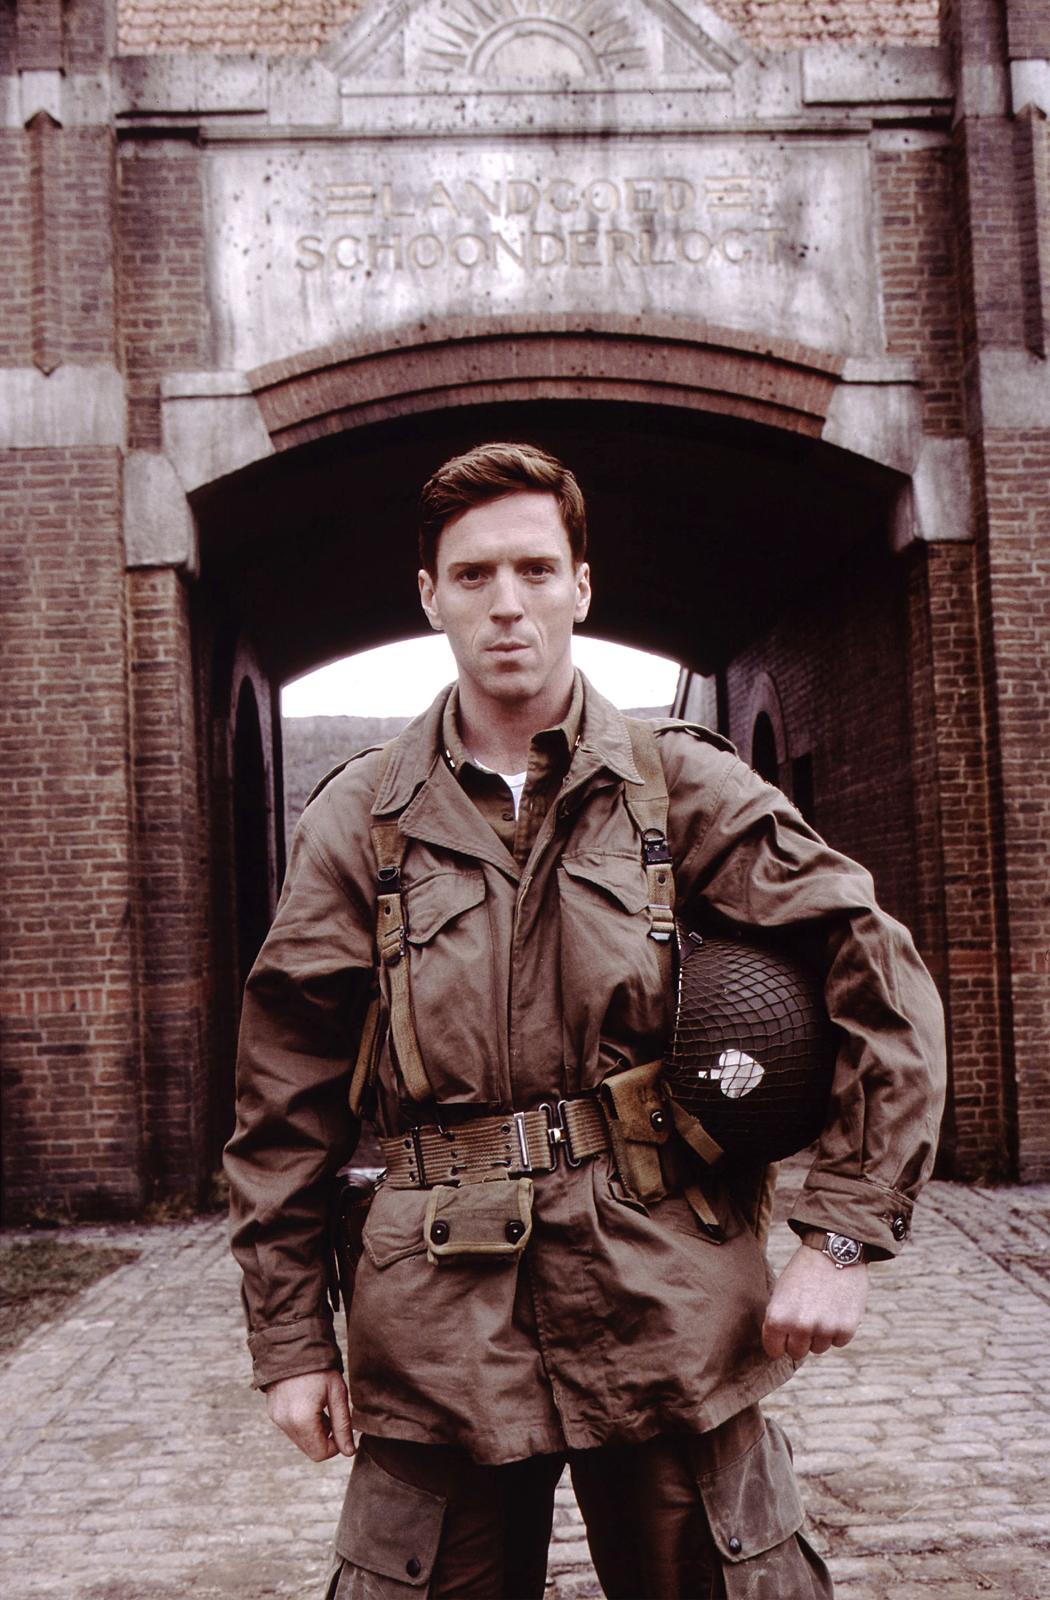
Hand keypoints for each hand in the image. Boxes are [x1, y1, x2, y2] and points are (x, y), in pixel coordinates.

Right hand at [265, 1369, 355, 1460]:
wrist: (294, 1346)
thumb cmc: (320, 1368)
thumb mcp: (337, 1394)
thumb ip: (343, 1425)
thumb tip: (349, 1452)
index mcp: (302, 1420)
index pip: (320, 1454)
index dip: (335, 1446)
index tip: (341, 1428)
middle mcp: (285, 1423)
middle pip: (309, 1449)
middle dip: (324, 1438)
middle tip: (331, 1414)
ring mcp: (276, 1418)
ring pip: (300, 1440)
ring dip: (313, 1431)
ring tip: (320, 1406)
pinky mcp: (273, 1412)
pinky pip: (290, 1429)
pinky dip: (302, 1423)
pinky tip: (308, 1403)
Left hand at [762, 1243, 868, 1361]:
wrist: (834, 1250)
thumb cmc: (803, 1271)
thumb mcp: (780, 1291)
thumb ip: (778, 1320)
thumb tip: (779, 1347)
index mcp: (778, 1317)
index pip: (774, 1350)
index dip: (779, 1344)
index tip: (784, 1337)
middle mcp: (800, 1326)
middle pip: (797, 1353)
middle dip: (800, 1339)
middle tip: (806, 1318)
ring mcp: (824, 1329)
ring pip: (819, 1348)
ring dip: (820, 1334)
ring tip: (822, 1308)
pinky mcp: (846, 1328)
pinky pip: (838, 1342)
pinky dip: (838, 1330)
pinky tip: (836, 1308)